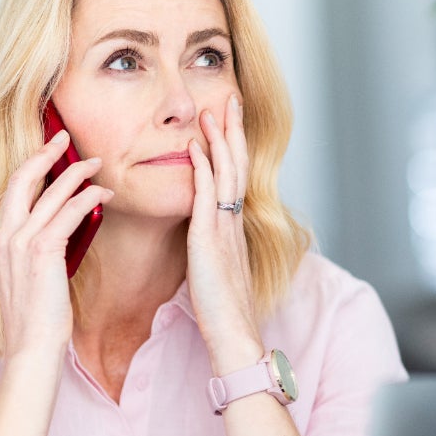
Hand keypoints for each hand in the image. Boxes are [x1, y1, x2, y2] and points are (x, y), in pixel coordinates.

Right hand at [0, 129, 113, 364]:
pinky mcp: (42, 251)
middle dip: (45, 152)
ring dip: (77, 173)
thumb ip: (36, 249)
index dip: (29, 165)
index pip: (11, 191)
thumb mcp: (29, 277)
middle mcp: (3, 237)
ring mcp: (19, 243)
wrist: (31, 348)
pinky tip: (104, 195)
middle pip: (22, 178)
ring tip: (97, 164)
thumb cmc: (37, 318)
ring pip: (50, 192)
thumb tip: (62, 227)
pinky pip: (68, 213)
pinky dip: (88, 199)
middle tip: (64, 136)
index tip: (47, 149)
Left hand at [187, 94, 264, 375]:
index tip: (229, 121)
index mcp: (234, 229)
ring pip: (226, 173)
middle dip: (233, 131)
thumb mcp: (217, 271)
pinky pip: (207, 196)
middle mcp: (233, 223)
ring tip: (215, 109)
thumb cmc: (222, 312)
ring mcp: (224, 229)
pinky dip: (205, 169)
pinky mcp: (209, 240)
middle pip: (237, 166)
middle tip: (230, 100)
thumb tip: (204, 239)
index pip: (236, 177)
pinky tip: (198, 148)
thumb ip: (213, 250)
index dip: (234, 148)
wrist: (233, 335)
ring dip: (221, 139)